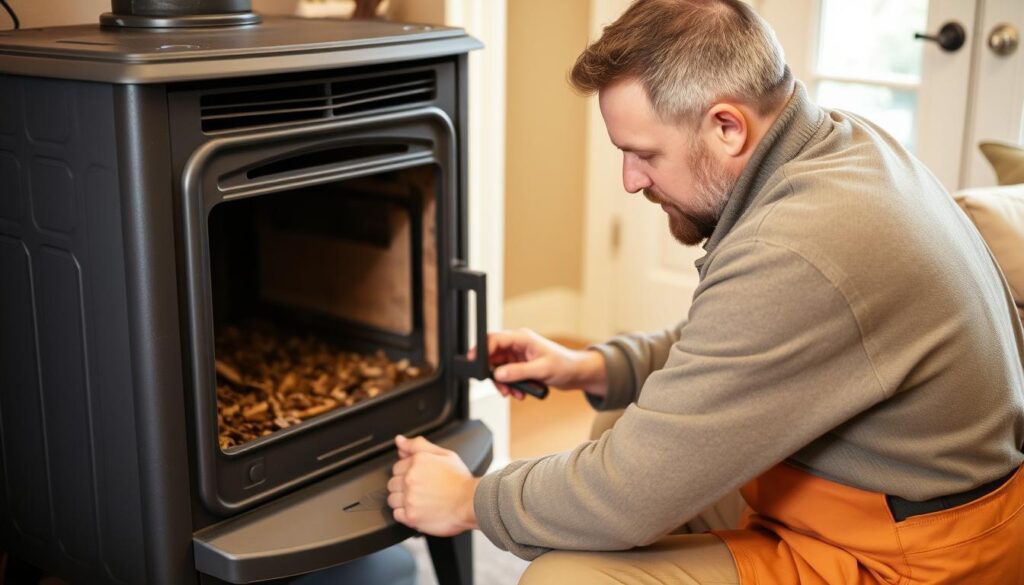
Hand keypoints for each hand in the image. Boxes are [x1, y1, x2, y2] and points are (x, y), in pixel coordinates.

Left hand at [387, 435, 479, 536]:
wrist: (471, 503)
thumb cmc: (461, 481)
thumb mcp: (444, 454)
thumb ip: (418, 445)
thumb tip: (400, 441)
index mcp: (416, 462)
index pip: (397, 467)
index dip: (407, 473)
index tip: (418, 479)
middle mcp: (410, 479)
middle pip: (392, 483)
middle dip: (403, 487)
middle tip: (421, 490)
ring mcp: (409, 498)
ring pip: (392, 499)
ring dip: (402, 501)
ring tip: (419, 501)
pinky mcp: (411, 516)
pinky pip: (396, 515)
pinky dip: (405, 514)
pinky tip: (418, 510)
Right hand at [474, 328, 607, 398]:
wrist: (576, 374)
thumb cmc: (565, 365)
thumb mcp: (541, 369)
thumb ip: (518, 371)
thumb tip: (499, 374)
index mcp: (522, 338)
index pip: (494, 339)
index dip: (482, 350)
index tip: (475, 363)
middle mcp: (517, 345)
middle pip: (492, 356)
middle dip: (494, 374)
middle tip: (500, 387)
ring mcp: (518, 356)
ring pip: (498, 368)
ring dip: (503, 383)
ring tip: (514, 393)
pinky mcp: (520, 366)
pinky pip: (506, 376)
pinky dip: (510, 386)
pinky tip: (519, 393)